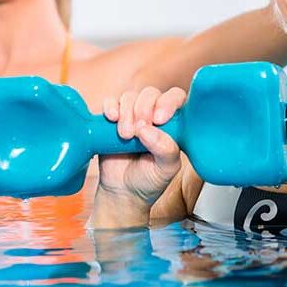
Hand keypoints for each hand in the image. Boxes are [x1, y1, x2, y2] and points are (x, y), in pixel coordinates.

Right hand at [97, 85, 185, 210]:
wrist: (123, 192)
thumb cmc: (150, 179)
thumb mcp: (166, 168)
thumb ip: (165, 150)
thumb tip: (147, 129)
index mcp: (173, 122)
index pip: (176, 98)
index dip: (169, 102)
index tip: (159, 119)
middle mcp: (153, 114)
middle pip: (151, 94)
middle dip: (144, 109)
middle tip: (139, 131)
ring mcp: (132, 115)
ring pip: (130, 97)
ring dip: (127, 113)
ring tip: (126, 135)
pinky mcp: (112, 119)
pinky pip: (110, 102)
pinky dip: (110, 107)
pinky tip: (112, 118)